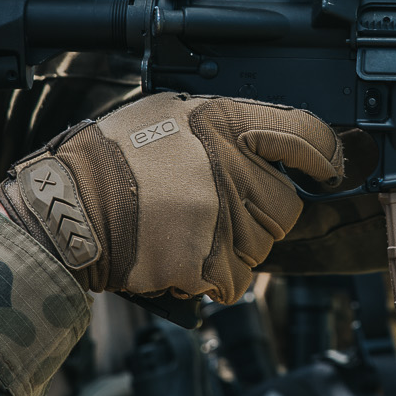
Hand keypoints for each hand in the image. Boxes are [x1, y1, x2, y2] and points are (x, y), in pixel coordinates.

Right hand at [0, 94, 342, 303]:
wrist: (66, 213)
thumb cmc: (108, 162)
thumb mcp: (166, 114)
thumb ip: (222, 127)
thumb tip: (268, 144)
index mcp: (222, 123)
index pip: (303, 132)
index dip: (324, 153)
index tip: (329, 166)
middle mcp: (231, 167)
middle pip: (286, 205)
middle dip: (260, 213)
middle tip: (215, 209)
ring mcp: (223, 218)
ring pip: (263, 246)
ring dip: (235, 248)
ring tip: (187, 232)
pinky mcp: (210, 262)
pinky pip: (237, 281)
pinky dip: (214, 278)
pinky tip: (180, 257)